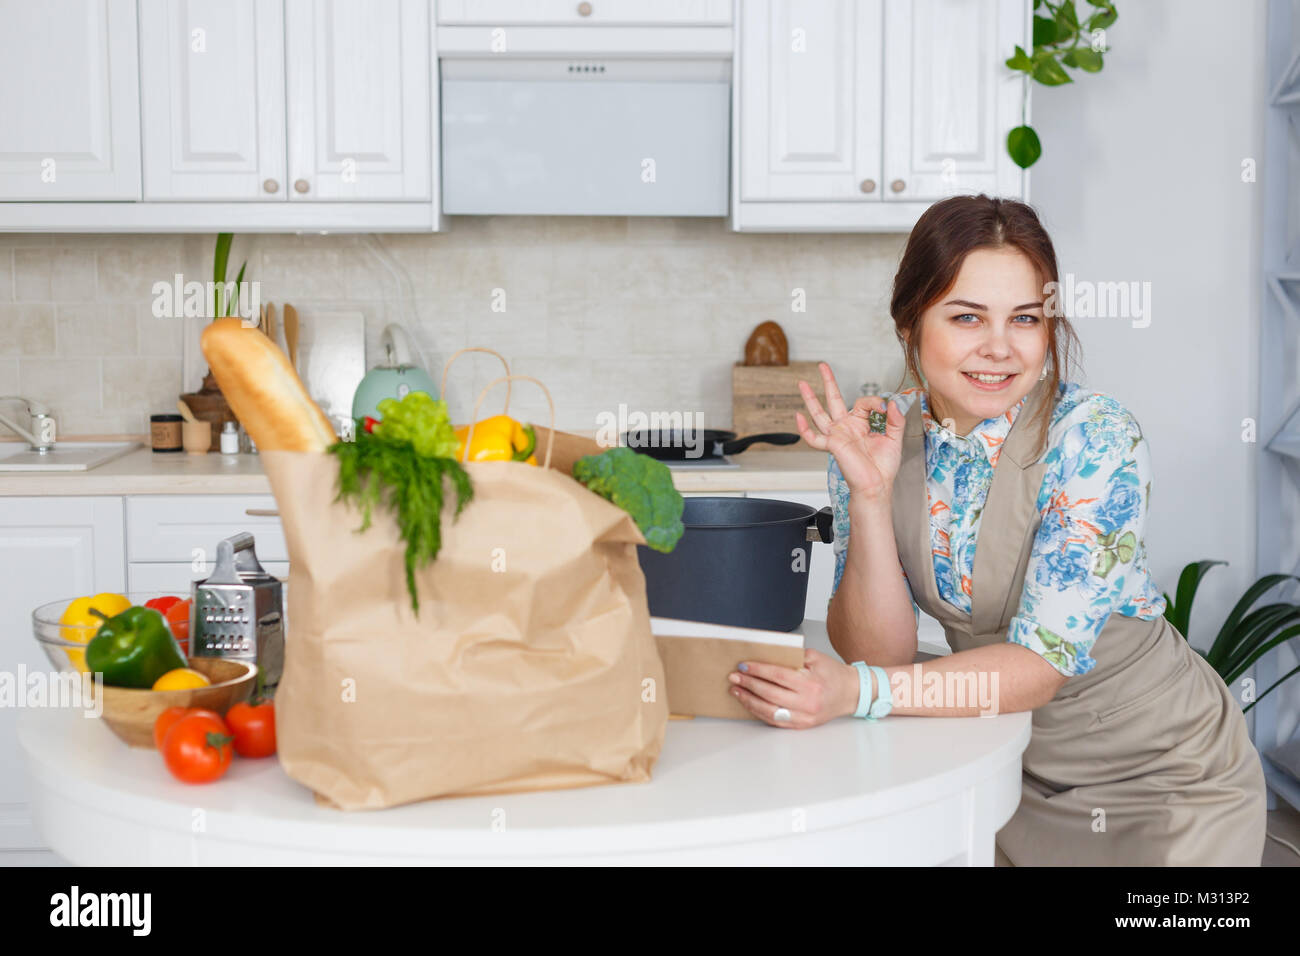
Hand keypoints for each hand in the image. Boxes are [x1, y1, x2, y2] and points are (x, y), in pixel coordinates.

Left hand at [728, 648, 859, 727]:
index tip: (744, 666)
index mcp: (810, 683)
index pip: (778, 675)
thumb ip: (792, 656)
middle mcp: (807, 702)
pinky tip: (750, 704)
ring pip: (770, 710)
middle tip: (734, 677)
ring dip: (750, 701)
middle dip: (749, 684)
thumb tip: (766, 656)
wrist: (851, 693)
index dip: (758, 670)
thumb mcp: (815, 658)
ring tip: (737, 691)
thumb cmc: (833, 673)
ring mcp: (804, 716)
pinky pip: (776, 720)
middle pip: (770, 693)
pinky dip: (760, 712)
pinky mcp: (801, 725)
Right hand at [795, 362, 904, 500]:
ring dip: (810, 398)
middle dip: (828, 382)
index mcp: (860, 424)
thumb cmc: (883, 466)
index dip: (875, 402)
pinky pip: (813, 438)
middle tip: (822, 366)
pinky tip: (798, 416)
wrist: (877, 484)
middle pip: (834, 400)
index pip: (863, 402)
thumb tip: (892, 402)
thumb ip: (895, 419)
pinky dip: (804, 429)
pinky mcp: (832, 445)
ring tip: (802, 383)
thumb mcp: (894, 438)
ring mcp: (837, 435)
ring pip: (819, 413)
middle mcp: (846, 427)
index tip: (885, 408)